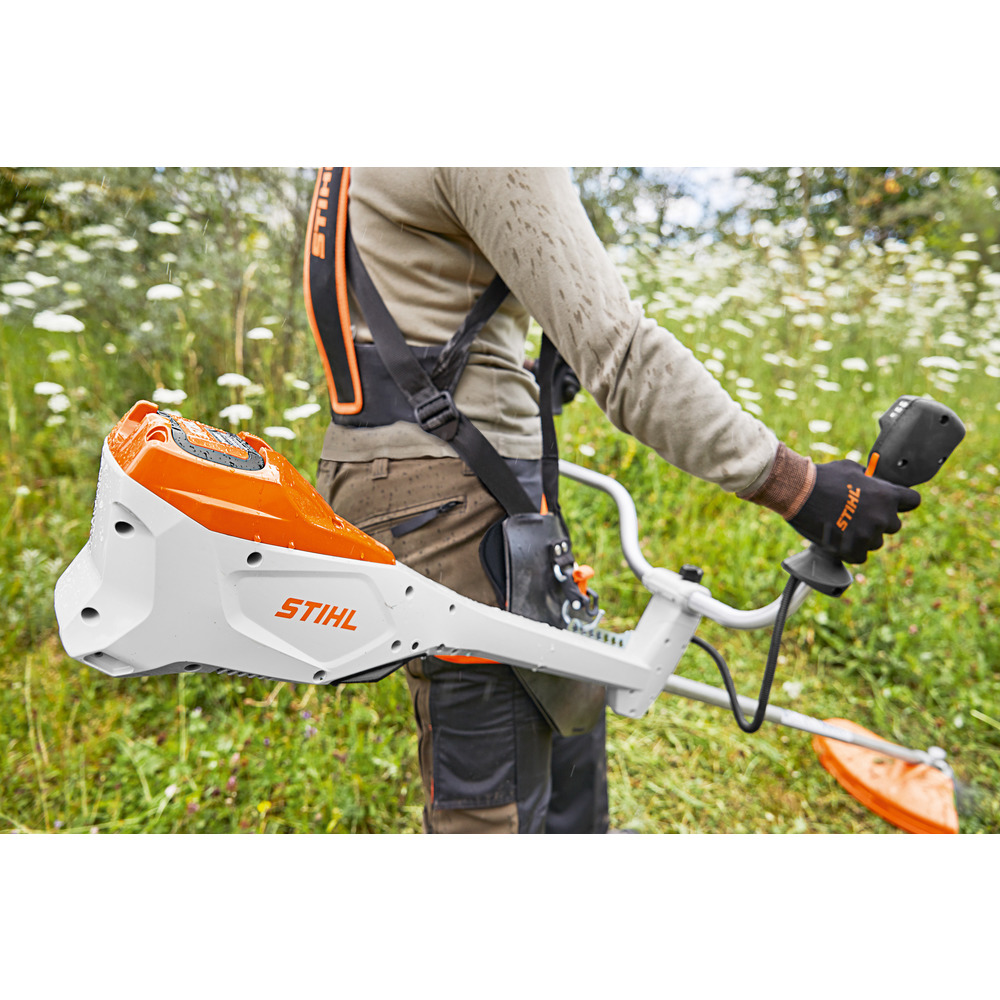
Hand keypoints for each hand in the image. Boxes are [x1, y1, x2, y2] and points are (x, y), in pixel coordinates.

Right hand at [788, 459, 920, 563]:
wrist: (798, 492)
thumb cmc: (822, 477)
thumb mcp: (852, 469)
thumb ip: (869, 480)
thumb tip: (873, 482)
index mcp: (887, 495)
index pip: (913, 501)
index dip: (901, 502)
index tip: (891, 503)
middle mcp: (882, 516)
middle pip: (893, 525)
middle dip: (879, 520)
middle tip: (858, 514)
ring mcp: (868, 535)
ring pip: (876, 542)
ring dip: (864, 536)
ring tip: (843, 526)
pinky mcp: (852, 550)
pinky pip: (860, 556)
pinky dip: (850, 550)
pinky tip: (838, 539)